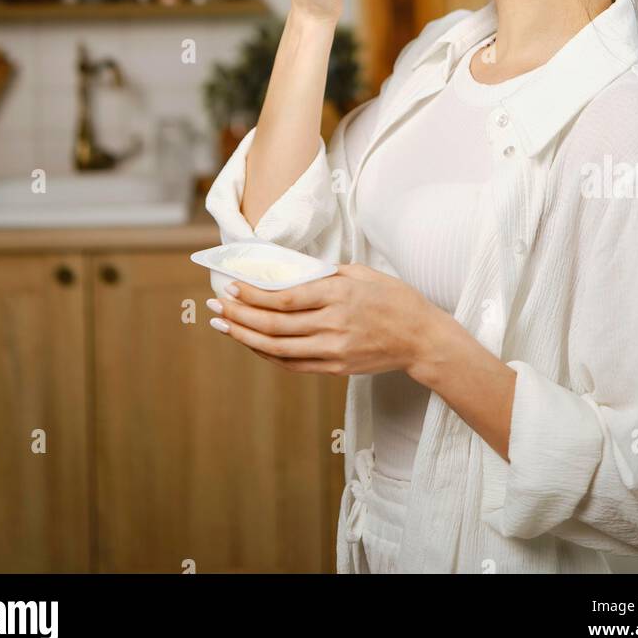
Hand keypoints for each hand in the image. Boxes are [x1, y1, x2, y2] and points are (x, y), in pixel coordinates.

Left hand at [206, 263, 439, 377]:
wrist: (422, 338)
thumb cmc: (394, 299)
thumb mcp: (362, 273)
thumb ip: (325, 274)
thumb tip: (286, 270)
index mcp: (338, 295)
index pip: (283, 298)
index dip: (252, 295)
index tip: (230, 286)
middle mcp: (332, 324)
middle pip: (273, 324)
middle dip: (238, 314)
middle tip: (215, 305)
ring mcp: (333, 350)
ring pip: (277, 347)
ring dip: (244, 336)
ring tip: (222, 325)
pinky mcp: (335, 367)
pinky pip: (292, 363)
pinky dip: (267, 354)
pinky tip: (250, 343)